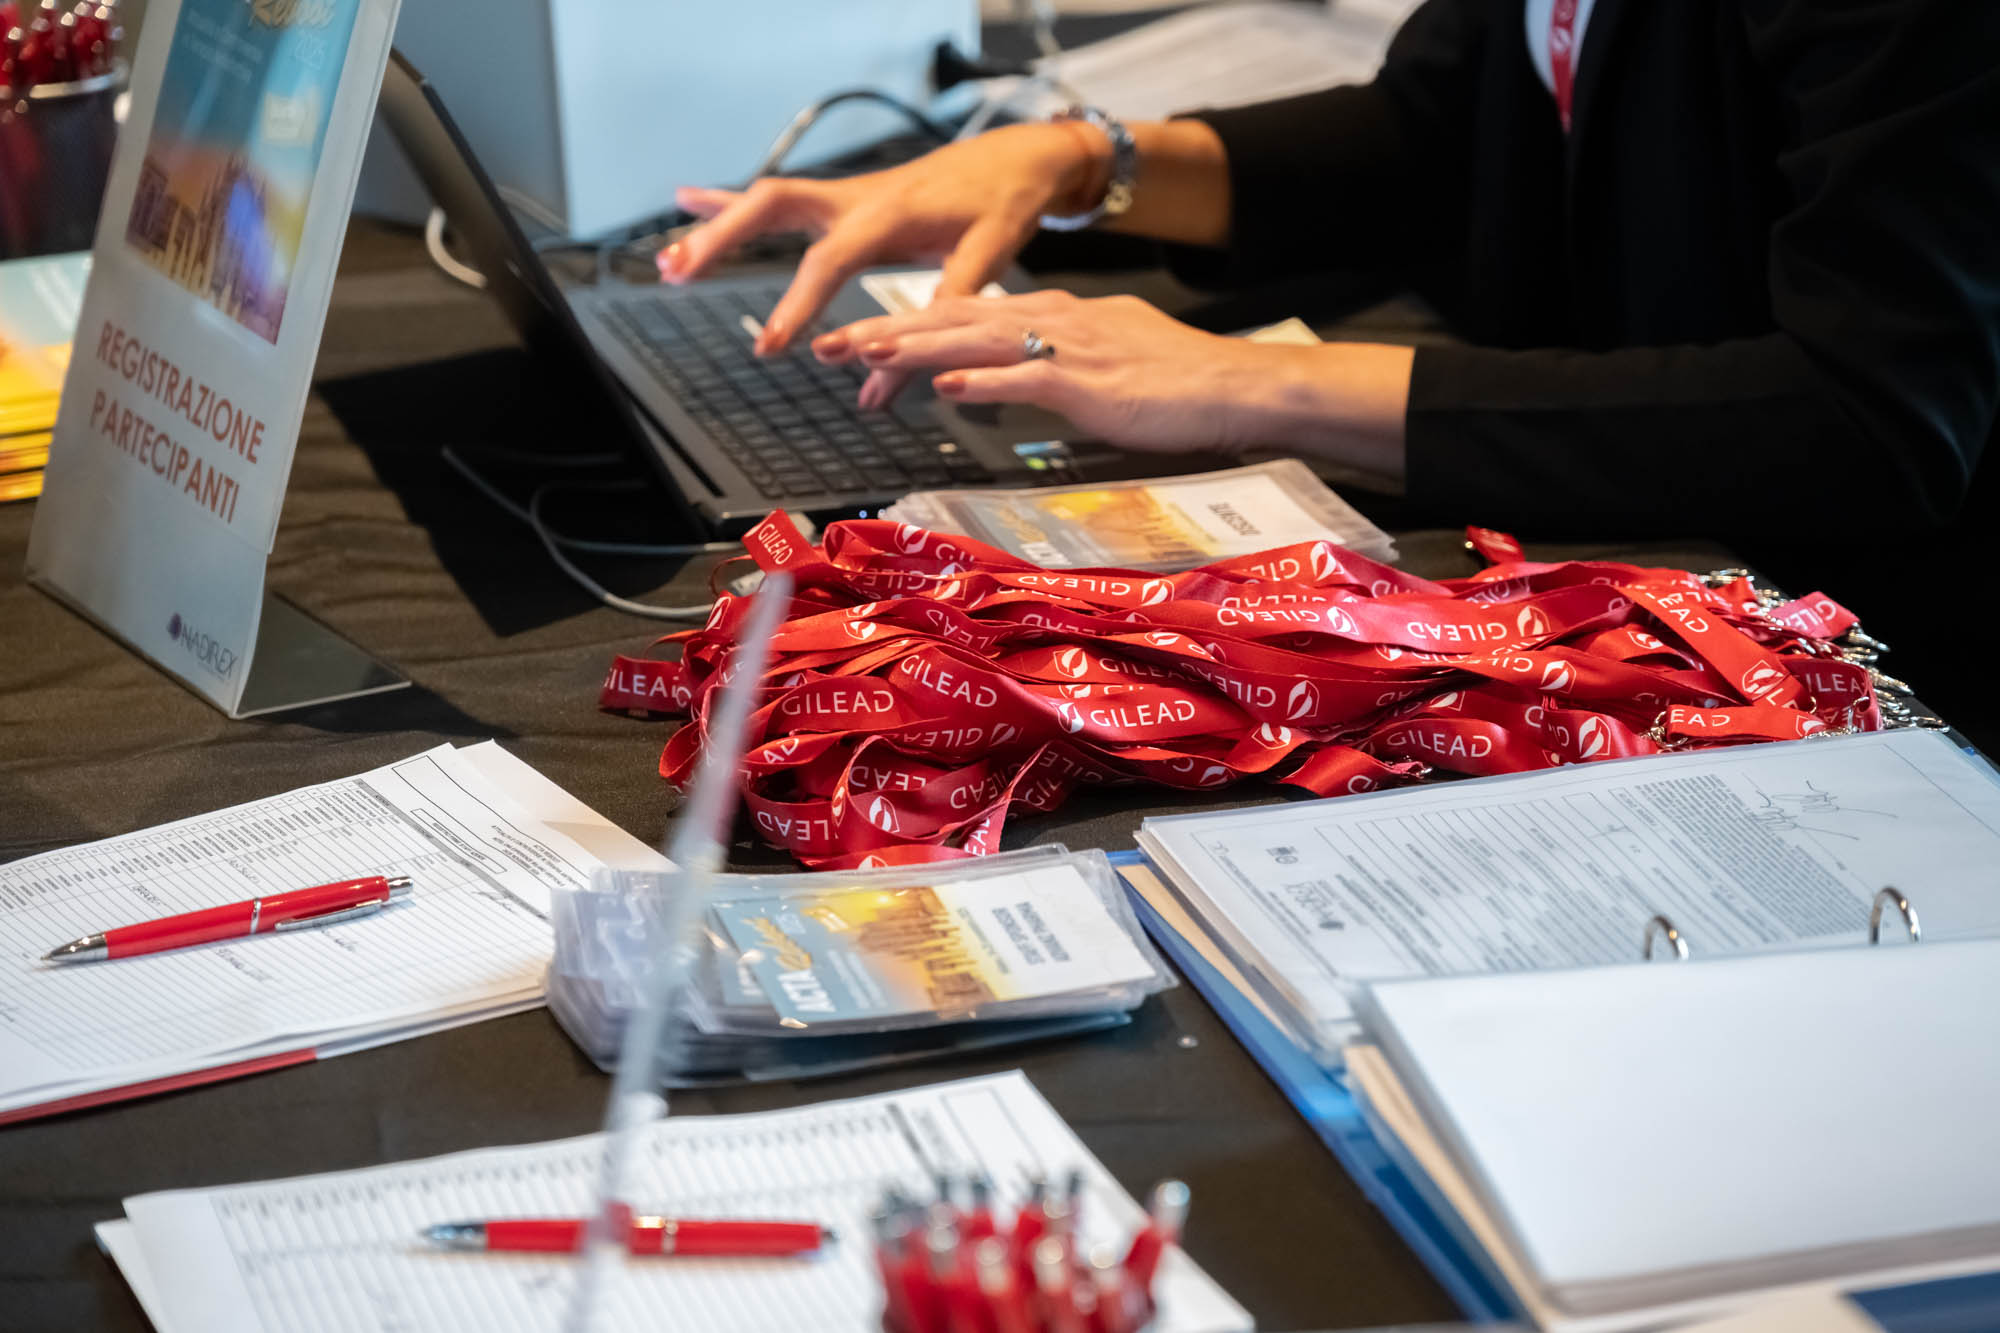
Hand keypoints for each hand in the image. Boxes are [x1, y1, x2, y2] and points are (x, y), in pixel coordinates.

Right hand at [655, 124, 1104, 359]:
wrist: (1014, 158)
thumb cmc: (1002, 205)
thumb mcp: (985, 263)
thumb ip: (937, 321)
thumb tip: (883, 388)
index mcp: (890, 213)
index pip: (830, 260)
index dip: (798, 305)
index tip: (771, 346)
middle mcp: (857, 197)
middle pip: (773, 209)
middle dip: (723, 240)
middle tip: (678, 273)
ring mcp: (844, 194)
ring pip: (766, 202)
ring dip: (716, 227)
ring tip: (668, 260)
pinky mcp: (842, 199)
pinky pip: (778, 200)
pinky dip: (732, 201)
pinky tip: (688, 202)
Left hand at [812, 290, 1306, 452]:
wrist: (1235, 386)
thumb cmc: (1177, 384)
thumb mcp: (1103, 362)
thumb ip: (1050, 365)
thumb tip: (1007, 378)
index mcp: (1055, 315)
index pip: (965, 314)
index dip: (906, 326)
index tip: (857, 340)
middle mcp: (1054, 321)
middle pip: (954, 321)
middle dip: (886, 332)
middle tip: (829, 346)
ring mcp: (1072, 349)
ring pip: (977, 342)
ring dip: (915, 349)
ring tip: (863, 357)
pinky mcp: (1092, 384)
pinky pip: (1027, 379)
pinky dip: (982, 380)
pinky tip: (944, 386)